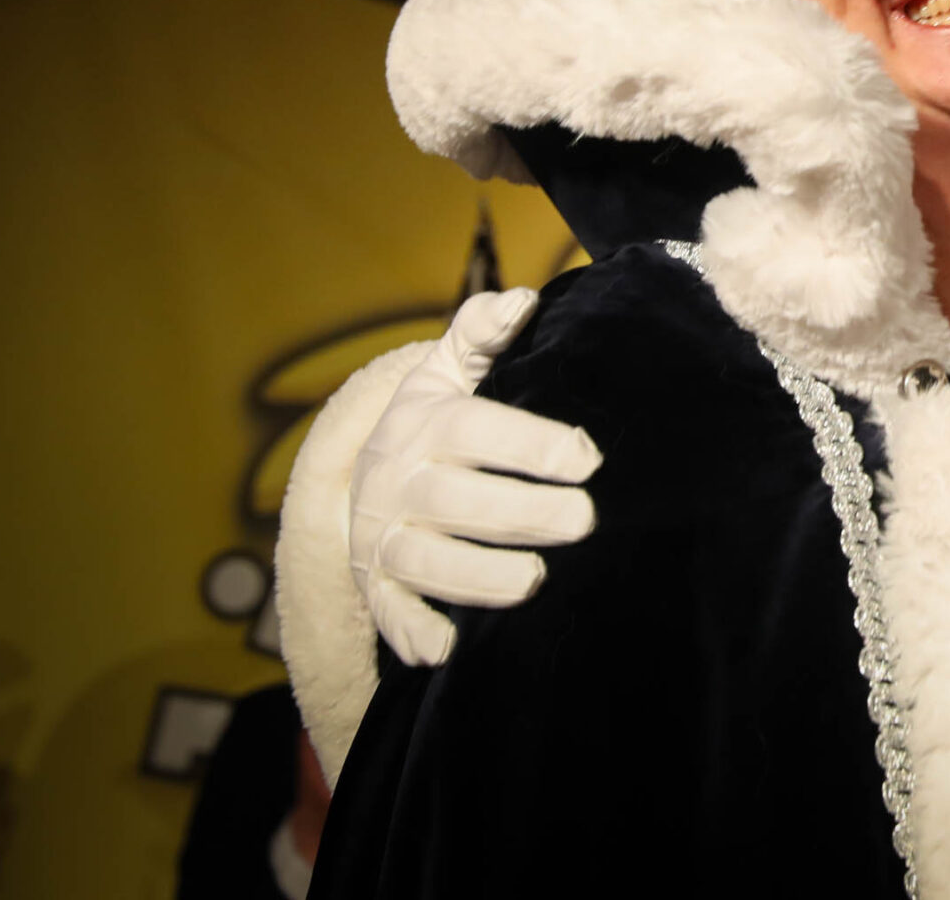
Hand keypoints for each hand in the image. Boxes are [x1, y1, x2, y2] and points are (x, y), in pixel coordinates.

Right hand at [347, 287, 601, 664]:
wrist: (362, 473)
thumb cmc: (435, 418)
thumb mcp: (449, 369)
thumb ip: (482, 332)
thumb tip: (523, 300)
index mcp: (421, 424)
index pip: (471, 430)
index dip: (528, 443)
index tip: (587, 457)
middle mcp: (395, 482)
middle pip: (452, 501)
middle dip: (519, 513)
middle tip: (584, 522)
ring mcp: (381, 538)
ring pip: (421, 562)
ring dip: (476, 576)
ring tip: (534, 581)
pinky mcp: (375, 585)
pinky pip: (387, 613)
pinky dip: (412, 632)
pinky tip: (448, 649)